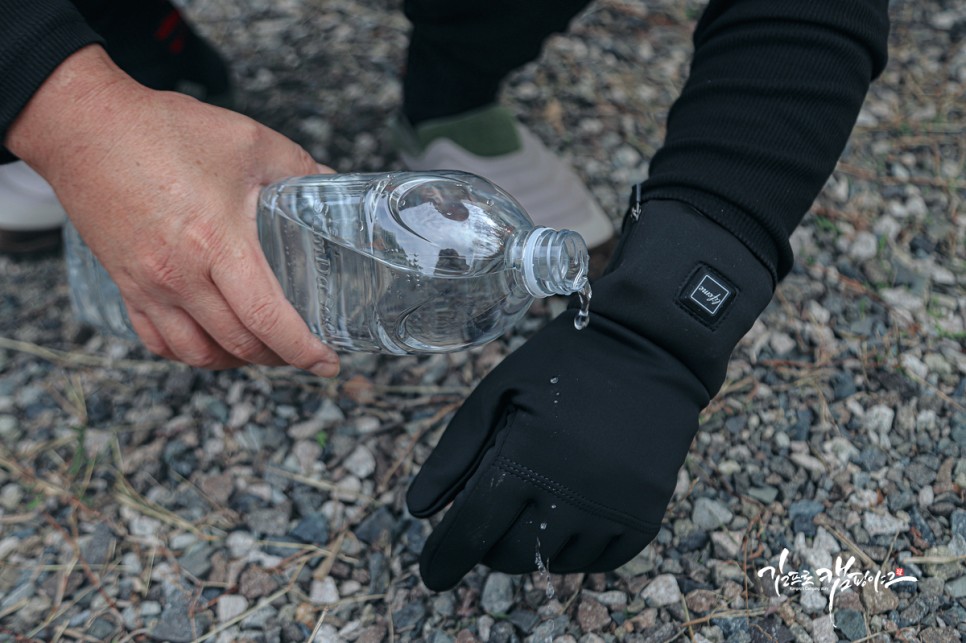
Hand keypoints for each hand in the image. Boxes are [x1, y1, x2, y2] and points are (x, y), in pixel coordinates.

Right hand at [6, 46, 338, 374]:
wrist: (84, 126)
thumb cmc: (164, 131)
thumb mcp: (248, 140)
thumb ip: (299, 167)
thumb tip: (334, 184)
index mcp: (217, 242)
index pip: (267, 317)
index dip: (302, 349)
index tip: (327, 363)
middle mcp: (180, 275)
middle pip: (238, 343)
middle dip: (279, 358)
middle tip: (304, 353)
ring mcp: (148, 285)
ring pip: (197, 352)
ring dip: (236, 361)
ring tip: (263, 351)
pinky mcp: (125, 285)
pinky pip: (157, 340)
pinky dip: (189, 353)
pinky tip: (211, 344)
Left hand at [407, 200, 774, 589]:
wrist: (649, 348)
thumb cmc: (561, 366)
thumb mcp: (497, 393)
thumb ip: (454, 454)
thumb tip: (417, 510)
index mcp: (525, 458)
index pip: (471, 530)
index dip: (445, 557)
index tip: (430, 574)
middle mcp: (569, 493)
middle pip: (511, 554)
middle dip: (487, 546)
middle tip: (487, 522)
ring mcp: (611, 508)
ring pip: (555, 562)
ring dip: (533, 548)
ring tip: (532, 510)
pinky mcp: (644, 515)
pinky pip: (602, 561)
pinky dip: (577, 551)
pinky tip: (568, 522)